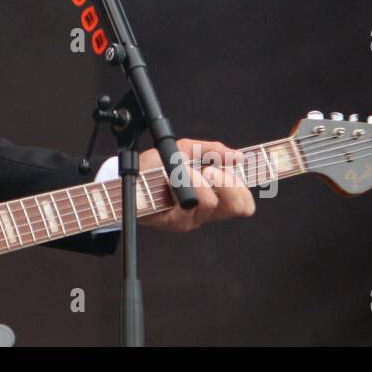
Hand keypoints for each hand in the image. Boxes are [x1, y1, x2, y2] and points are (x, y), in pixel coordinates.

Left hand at [136, 138, 255, 231]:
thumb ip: (212, 151)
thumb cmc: (156, 166)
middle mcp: (207, 211)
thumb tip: (238, 157)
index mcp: (215, 196)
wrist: (127, 177)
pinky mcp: (174, 222)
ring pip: (212, 204)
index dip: (245, 188)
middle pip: (237, 207)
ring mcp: (192, 218)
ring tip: (185, 170)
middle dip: (229, 182)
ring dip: (200, 180)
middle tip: (211, 170)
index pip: (243, 203)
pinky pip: (188, 207)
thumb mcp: (185, 149)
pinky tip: (171, 178)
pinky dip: (183, 185)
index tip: (239, 168)